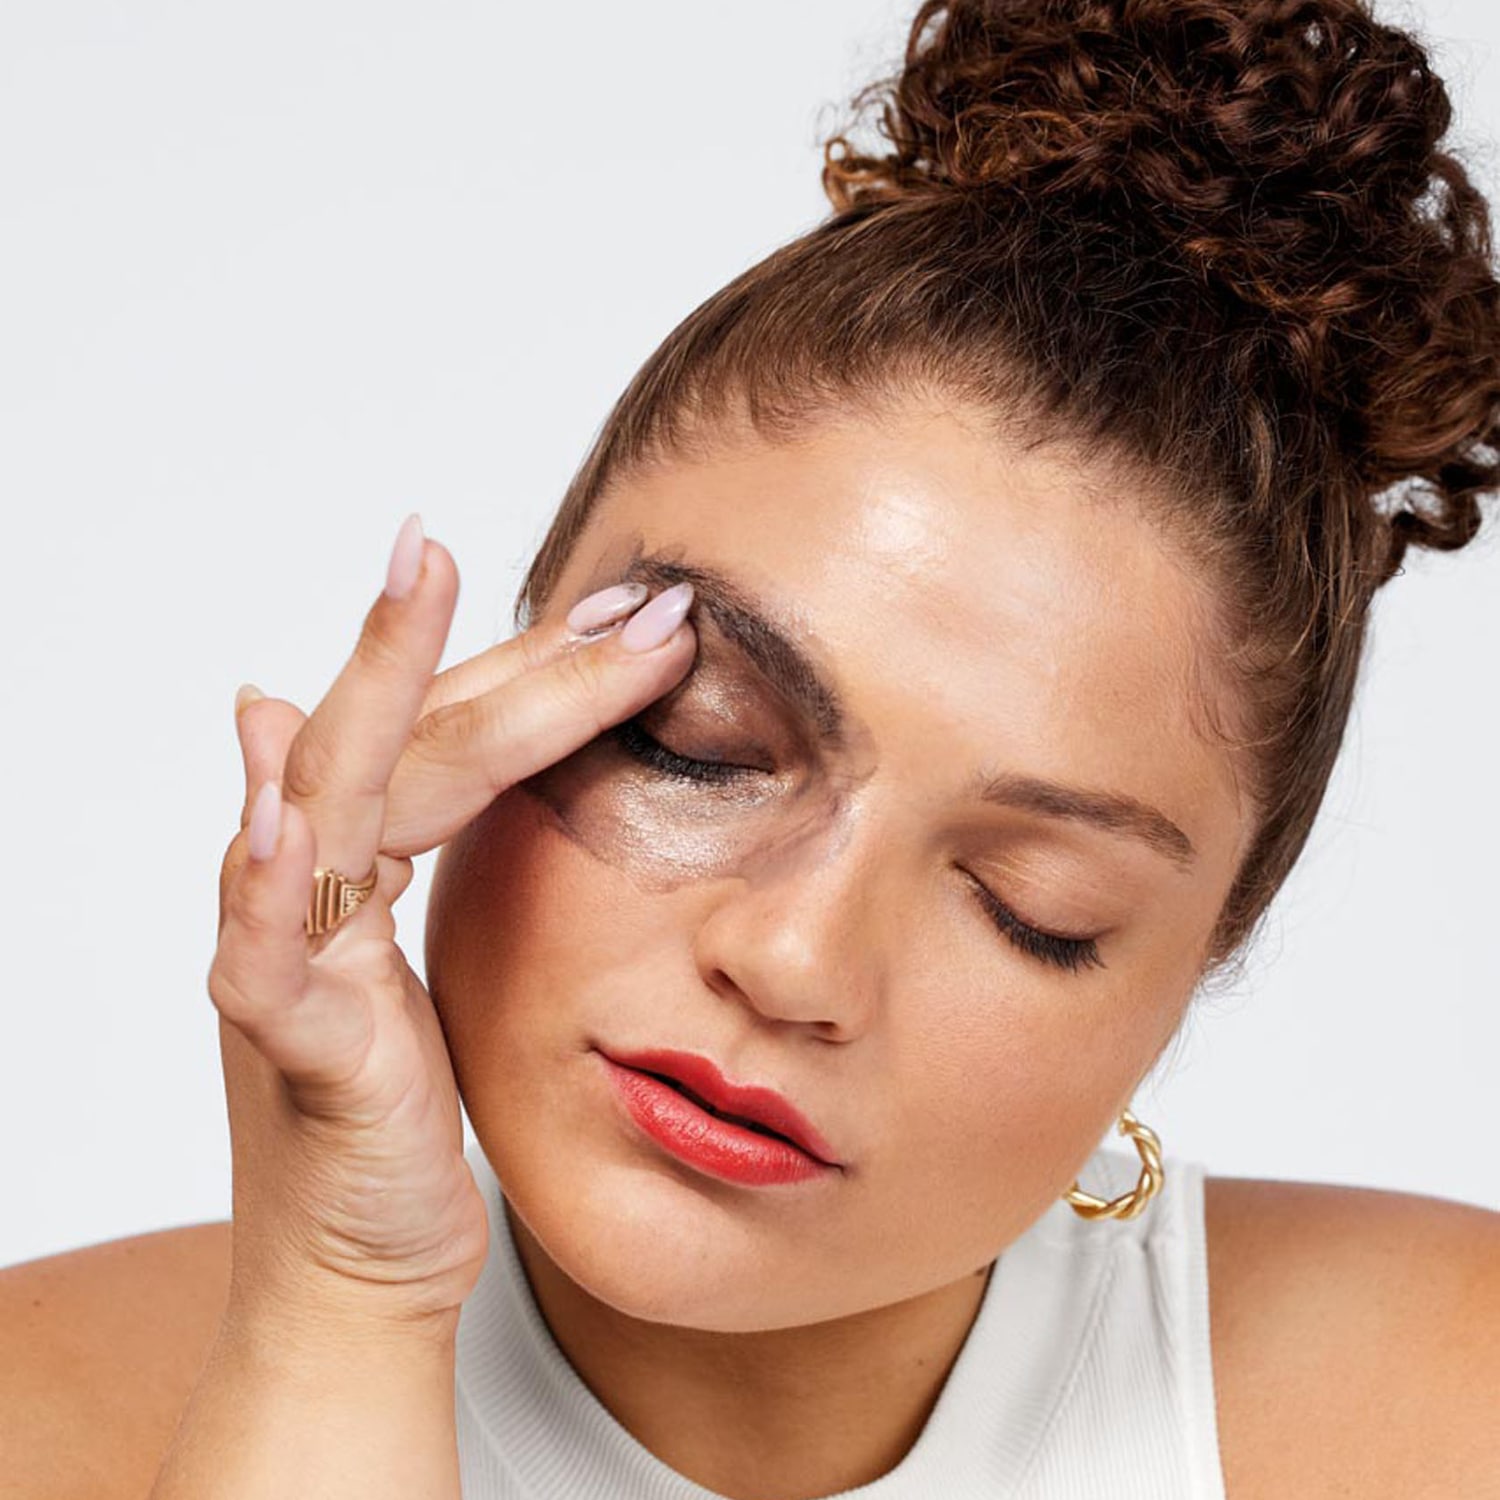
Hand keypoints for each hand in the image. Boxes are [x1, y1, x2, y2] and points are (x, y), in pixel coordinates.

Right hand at [209, 515, 696, 1332]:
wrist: (357, 1269)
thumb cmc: (398, 1109)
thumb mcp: (418, 954)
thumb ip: (406, 836)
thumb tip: (285, 713)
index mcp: (357, 861)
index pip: (446, 730)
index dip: (536, 660)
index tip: (641, 605)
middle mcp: (308, 886)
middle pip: (402, 736)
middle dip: (509, 649)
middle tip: (622, 584)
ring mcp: (291, 958)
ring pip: (334, 799)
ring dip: (382, 689)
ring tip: (419, 581)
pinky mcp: (292, 1049)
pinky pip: (264, 960)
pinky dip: (265, 885)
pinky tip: (284, 813)